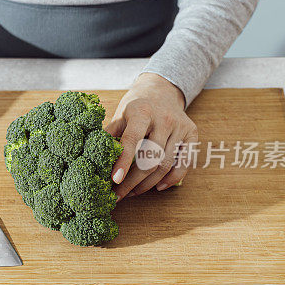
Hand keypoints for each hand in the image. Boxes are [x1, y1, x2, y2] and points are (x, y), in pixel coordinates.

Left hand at [105, 72, 197, 199]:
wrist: (162, 90)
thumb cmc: (136, 106)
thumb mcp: (119, 114)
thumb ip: (109, 135)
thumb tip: (93, 159)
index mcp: (142, 112)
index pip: (132, 140)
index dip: (123, 162)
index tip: (114, 180)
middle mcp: (164, 119)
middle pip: (150, 158)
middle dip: (132, 181)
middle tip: (118, 195)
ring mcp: (180, 126)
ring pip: (165, 164)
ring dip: (148, 184)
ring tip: (131, 192)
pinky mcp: (192, 134)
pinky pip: (184, 163)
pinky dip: (171, 179)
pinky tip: (157, 187)